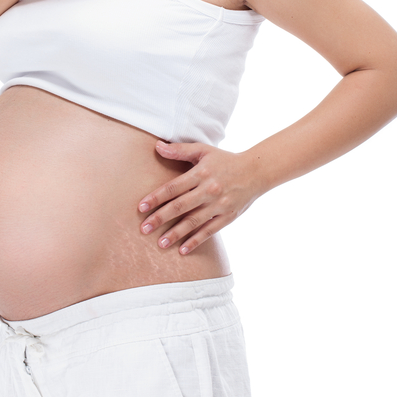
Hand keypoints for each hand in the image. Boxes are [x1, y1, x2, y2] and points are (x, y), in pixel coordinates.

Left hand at [138, 140, 262, 254]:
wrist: (256, 171)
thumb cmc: (224, 160)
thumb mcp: (203, 150)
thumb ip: (180, 150)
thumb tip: (157, 147)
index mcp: (200, 173)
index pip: (174, 187)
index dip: (156, 197)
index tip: (141, 207)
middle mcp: (209, 190)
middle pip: (180, 206)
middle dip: (161, 218)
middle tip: (144, 229)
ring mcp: (219, 205)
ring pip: (194, 221)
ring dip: (176, 233)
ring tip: (160, 244)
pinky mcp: (228, 216)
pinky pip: (209, 231)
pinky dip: (196, 241)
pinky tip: (182, 250)